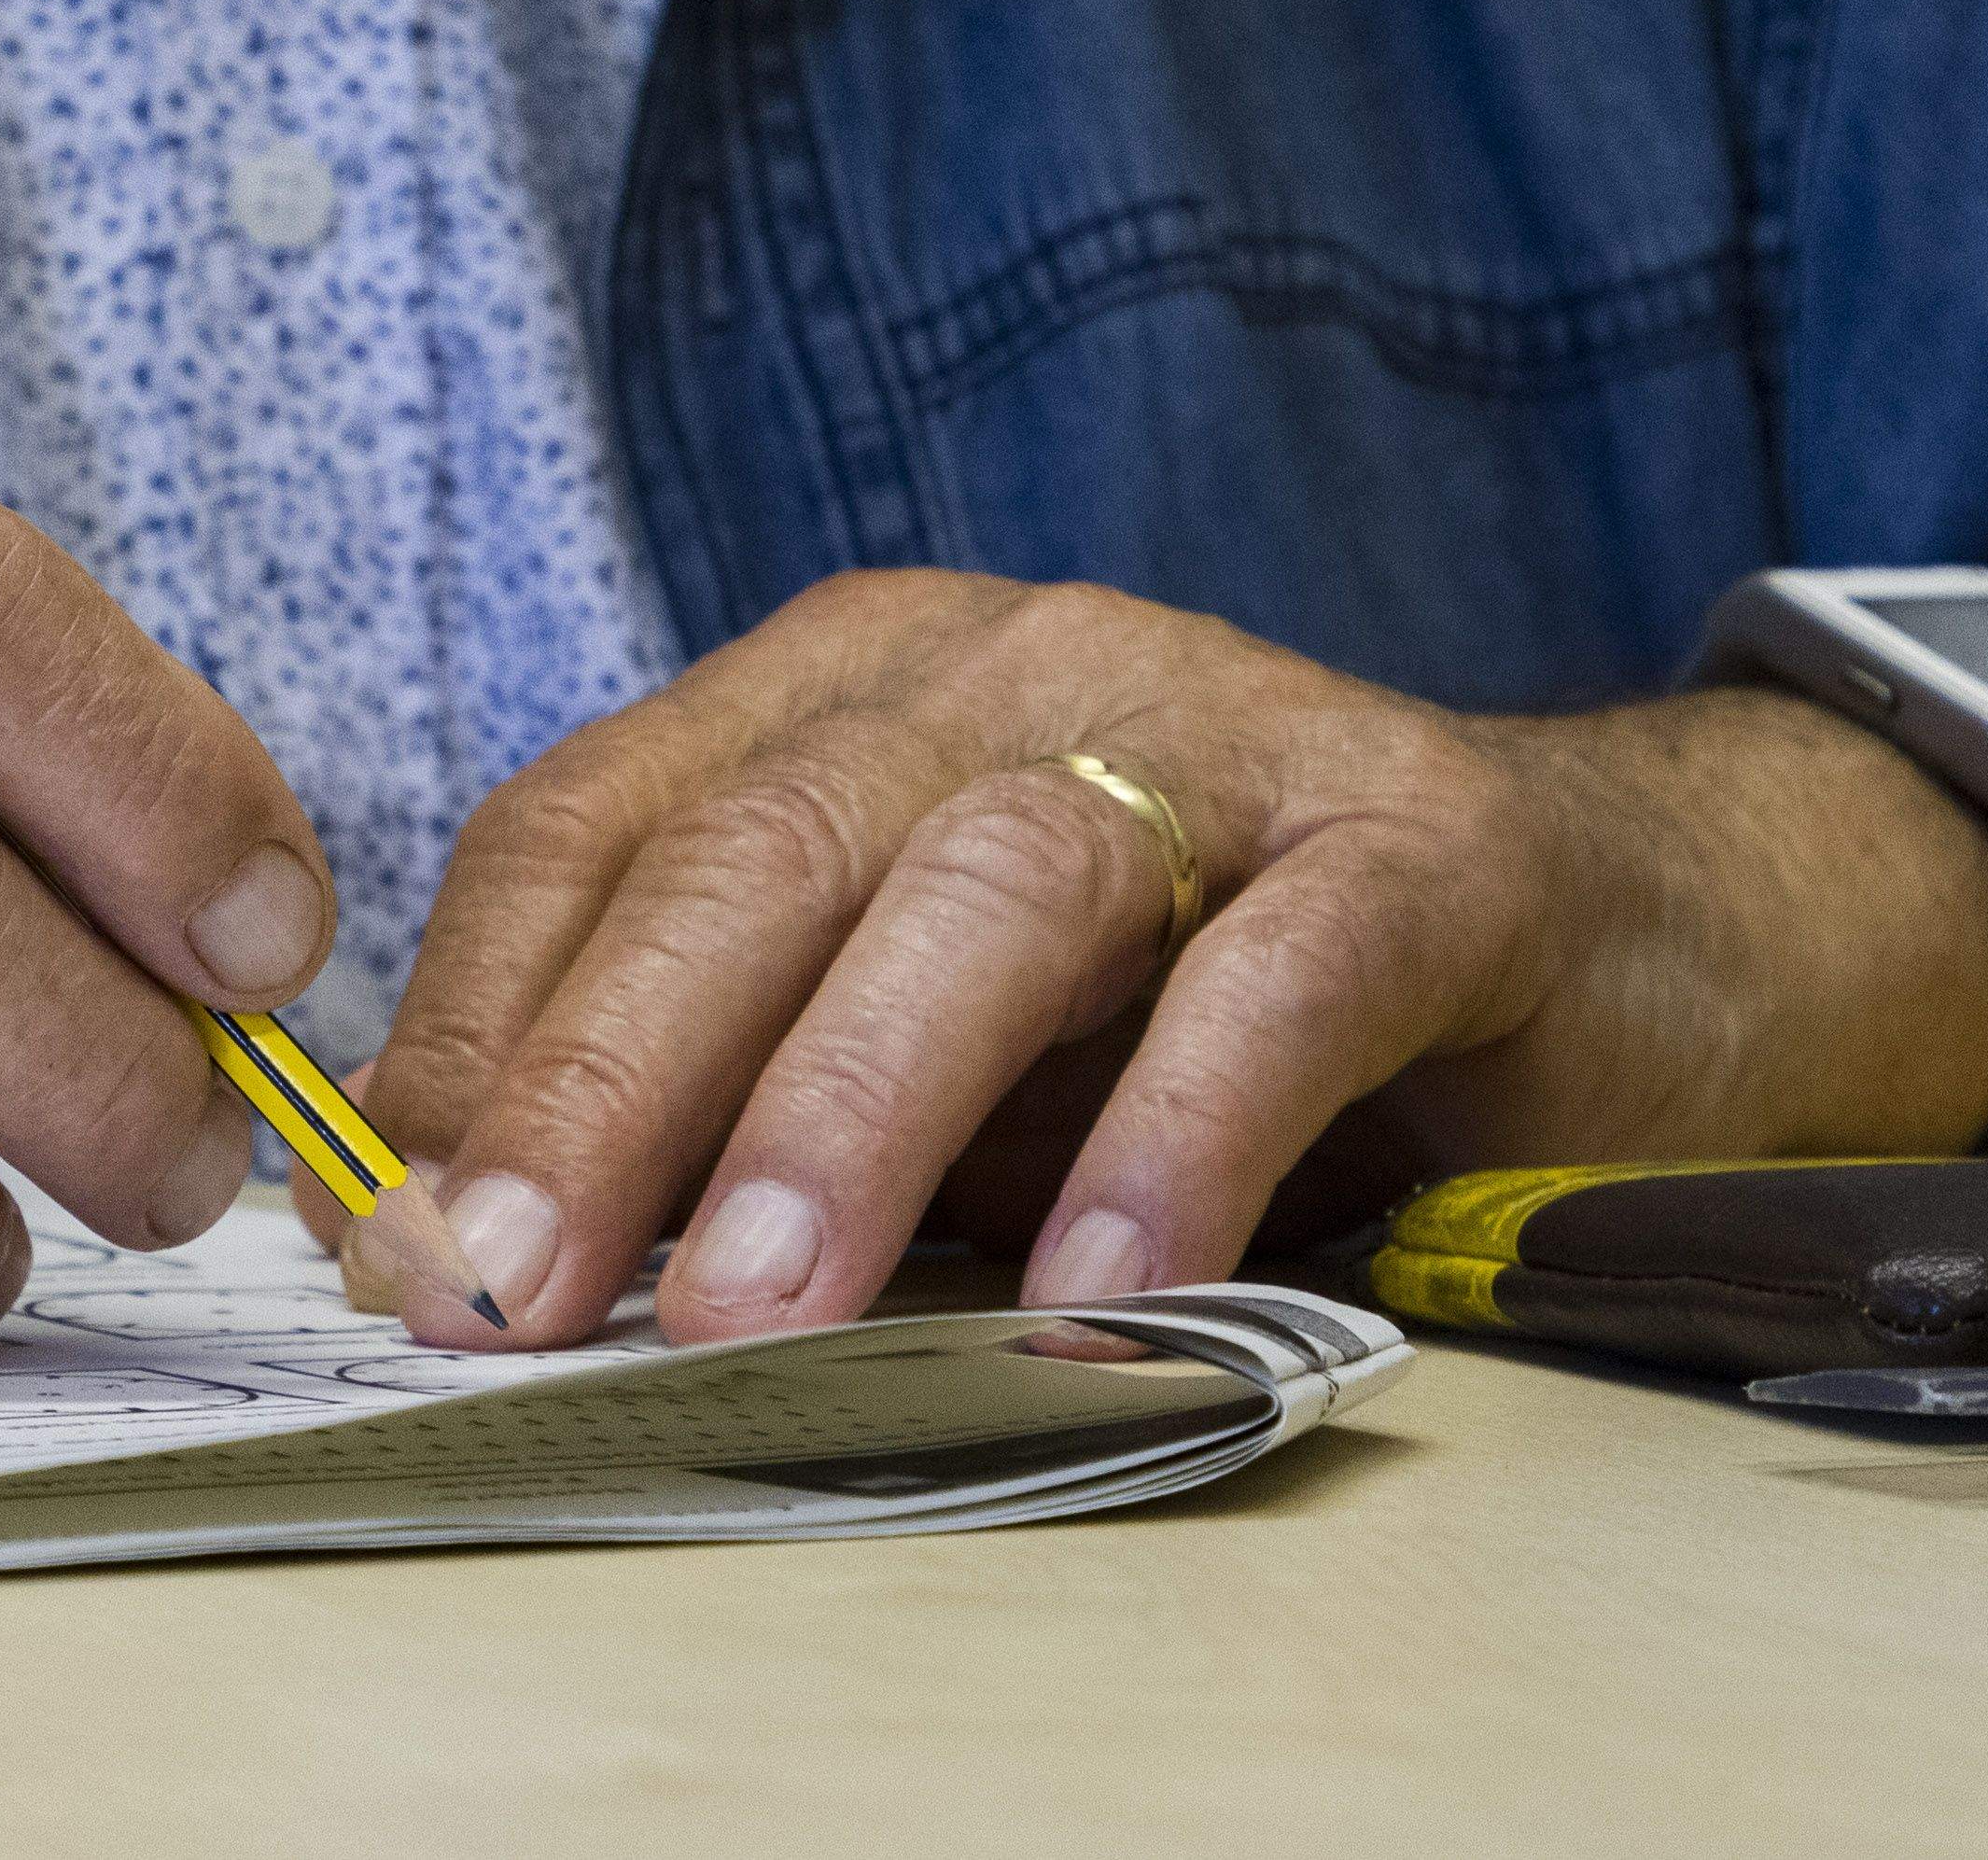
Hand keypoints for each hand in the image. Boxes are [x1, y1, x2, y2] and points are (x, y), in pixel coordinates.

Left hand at [323, 572, 1987, 1347]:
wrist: (1594, 927)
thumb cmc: (1183, 1003)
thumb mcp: (905, 1035)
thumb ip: (717, 1101)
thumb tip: (451, 1251)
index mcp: (828, 690)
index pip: (586, 824)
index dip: (479, 1032)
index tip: (393, 1240)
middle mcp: (997, 669)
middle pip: (756, 849)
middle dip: (611, 1083)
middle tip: (513, 1297)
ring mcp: (1215, 734)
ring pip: (993, 881)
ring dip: (852, 1107)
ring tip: (755, 1318)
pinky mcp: (1422, 842)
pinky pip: (1276, 975)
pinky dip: (1169, 1134)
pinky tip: (1093, 1300)